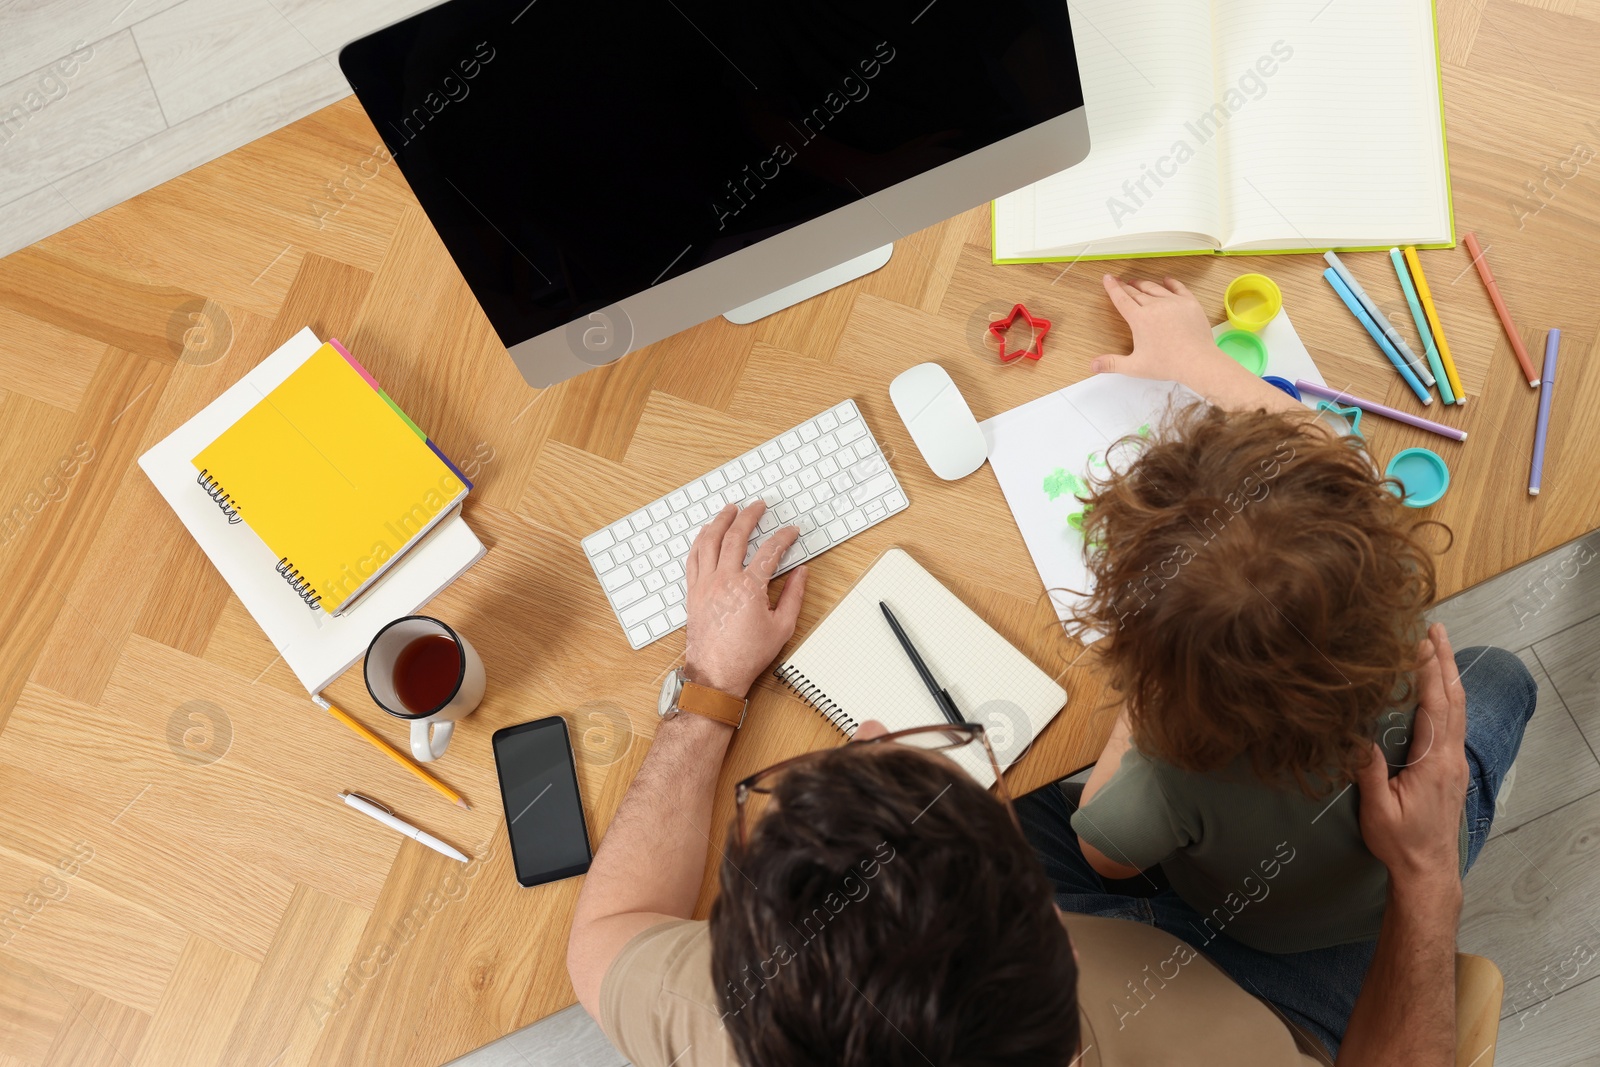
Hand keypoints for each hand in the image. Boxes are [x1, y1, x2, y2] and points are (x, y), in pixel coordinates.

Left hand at [683, 503, 807, 698]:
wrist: (716, 673)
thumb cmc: (747, 655)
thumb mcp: (782, 627)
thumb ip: (793, 596)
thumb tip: (801, 573)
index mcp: (749, 588)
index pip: (770, 551)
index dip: (784, 537)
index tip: (792, 531)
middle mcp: (724, 580)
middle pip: (736, 536)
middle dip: (749, 516)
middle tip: (758, 506)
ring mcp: (705, 584)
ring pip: (709, 541)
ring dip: (720, 521)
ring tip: (729, 509)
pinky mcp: (693, 591)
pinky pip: (693, 558)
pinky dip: (700, 541)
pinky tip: (706, 533)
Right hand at [1092, 275, 1297, 411]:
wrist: (1197, 361)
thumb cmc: (1167, 364)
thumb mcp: (1135, 366)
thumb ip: (1112, 364)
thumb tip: (1093, 365)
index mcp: (1139, 319)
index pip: (1122, 299)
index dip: (1113, 288)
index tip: (1108, 278)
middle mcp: (1155, 306)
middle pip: (1136, 292)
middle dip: (1126, 286)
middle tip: (1120, 282)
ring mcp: (1173, 302)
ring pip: (1155, 288)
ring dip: (1144, 284)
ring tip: (1137, 282)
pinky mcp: (1189, 303)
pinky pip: (1178, 288)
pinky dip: (1170, 282)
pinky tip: (1166, 280)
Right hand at [1354, 623, 1468, 899]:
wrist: (1429, 871)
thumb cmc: (1400, 843)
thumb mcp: (1377, 810)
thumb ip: (1369, 772)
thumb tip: (1358, 736)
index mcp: (1433, 762)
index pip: (1434, 707)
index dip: (1428, 673)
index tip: (1421, 642)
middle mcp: (1450, 757)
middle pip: (1452, 700)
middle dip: (1444, 662)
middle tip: (1436, 628)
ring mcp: (1454, 763)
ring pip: (1457, 710)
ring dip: (1448, 676)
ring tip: (1439, 647)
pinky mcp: (1451, 769)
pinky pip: (1454, 723)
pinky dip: (1448, 696)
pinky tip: (1440, 689)